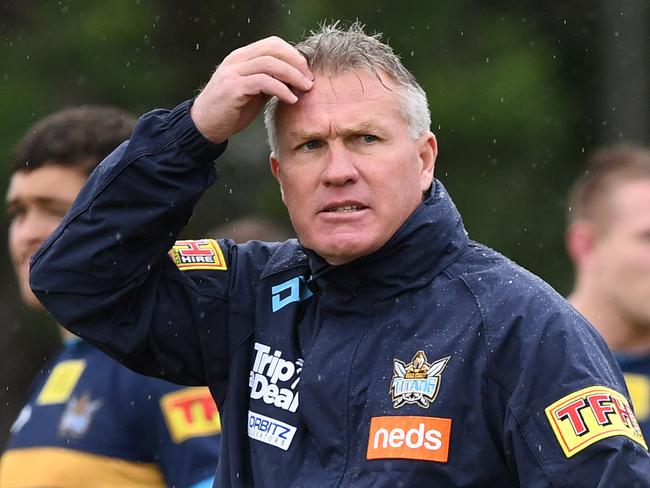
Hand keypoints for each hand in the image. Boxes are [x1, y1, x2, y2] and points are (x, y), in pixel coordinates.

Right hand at [191, 36, 313, 143]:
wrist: (205, 125)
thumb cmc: (231, 110)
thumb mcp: (253, 92)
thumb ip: (269, 81)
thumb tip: (294, 79)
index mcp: (242, 57)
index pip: (272, 44)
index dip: (293, 54)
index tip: (306, 71)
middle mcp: (237, 60)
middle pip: (273, 49)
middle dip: (296, 63)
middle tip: (309, 79)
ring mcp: (234, 73)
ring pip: (270, 64)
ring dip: (292, 75)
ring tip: (305, 88)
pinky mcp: (233, 88)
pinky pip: (263, 82)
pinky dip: (281, 90)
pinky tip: (291, 99)